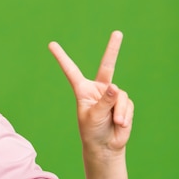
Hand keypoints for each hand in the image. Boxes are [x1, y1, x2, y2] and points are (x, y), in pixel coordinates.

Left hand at [49, 31, 133, 153]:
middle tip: (118, 33)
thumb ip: (105, 101)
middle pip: (107, 66)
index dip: (62, 58)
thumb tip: (115, 87)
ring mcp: (113, 95)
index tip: (51, 44)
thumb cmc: (92, 131)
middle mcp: (98, 89)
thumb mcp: (93, 116)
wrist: (106, 146)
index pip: (71, 71)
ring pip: (120, 95)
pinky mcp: (124, 103)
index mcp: (83, 90)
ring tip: (114, 122)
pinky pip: (127, 104)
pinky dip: (124, 115)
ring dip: (119, 110)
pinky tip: (120, 123)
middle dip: (113, 49)